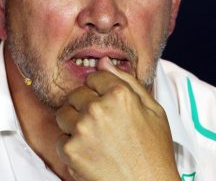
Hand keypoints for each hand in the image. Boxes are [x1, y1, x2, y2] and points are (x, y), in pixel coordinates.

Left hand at [55, 57, 179, 180]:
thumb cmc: (154, 153)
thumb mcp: (154, 111)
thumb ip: (128, 81)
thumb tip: (104, 61)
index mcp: (119, 94)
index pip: (95, 77)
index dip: (101, 91)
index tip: (108, 106)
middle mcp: (97, 108)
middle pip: (76, 94)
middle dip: (85, 106)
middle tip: (102, 126)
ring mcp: (82, 129)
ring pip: (63, 114)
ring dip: (74, 124)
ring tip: (94, 139)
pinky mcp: (70, 150)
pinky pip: (60, 139)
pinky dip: (71, 147)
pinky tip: (90, 154)